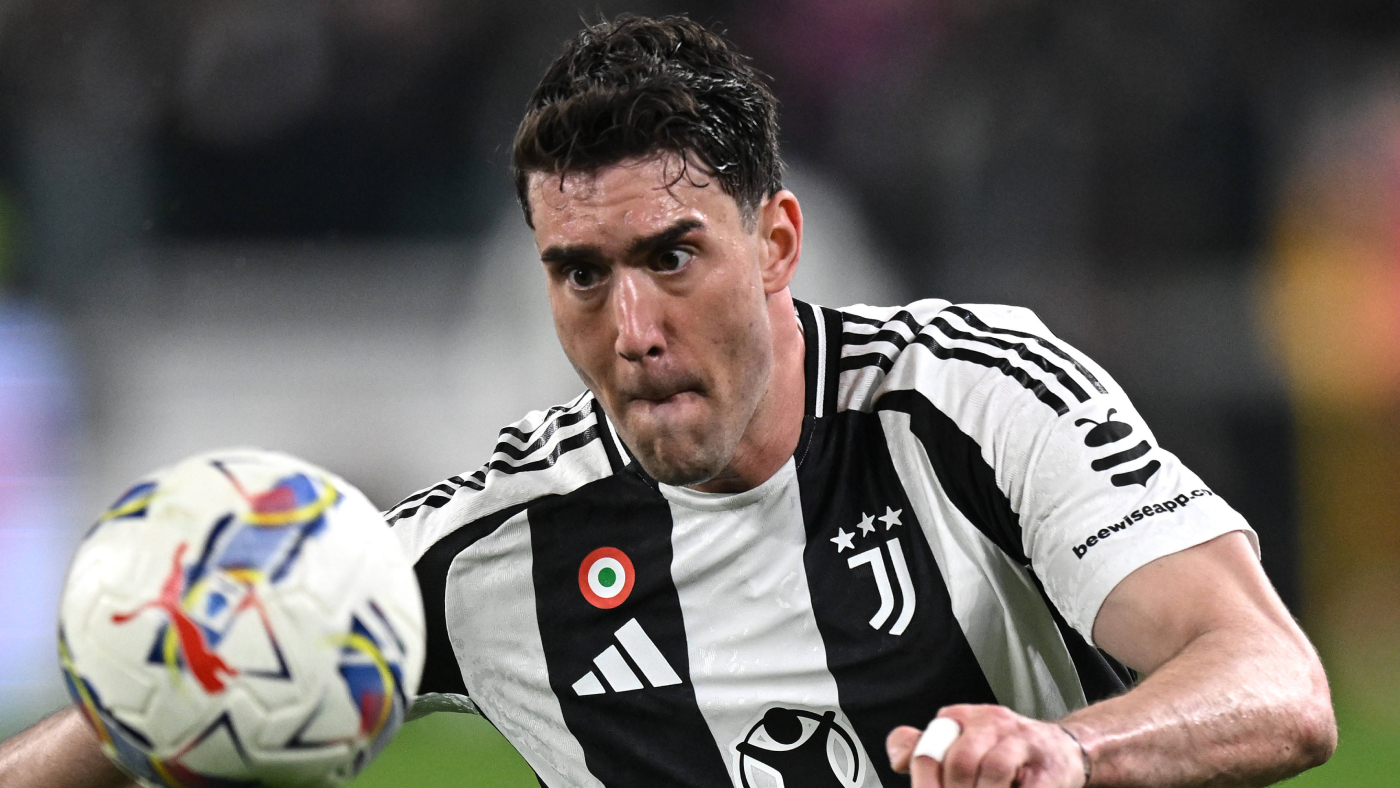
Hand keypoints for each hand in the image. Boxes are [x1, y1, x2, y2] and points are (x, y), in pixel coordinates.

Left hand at [886, 705, 1087, 787]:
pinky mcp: (1050, 768)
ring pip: (994, 768)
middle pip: (960, 760)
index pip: (930, 745)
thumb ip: (923, 749)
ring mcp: (1022, 742)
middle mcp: (991, 723)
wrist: (1063, 749)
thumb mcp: (961, 742)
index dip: (925, 779)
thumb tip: (897, 760)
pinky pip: (1030, 787)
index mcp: (962, 718)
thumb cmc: (1004, 750)